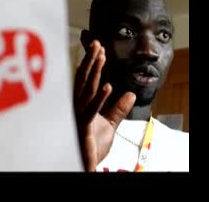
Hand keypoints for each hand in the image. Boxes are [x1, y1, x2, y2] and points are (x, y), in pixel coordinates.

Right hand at [73, 40, 135, 171]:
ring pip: (86, 89)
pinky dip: (100, 99)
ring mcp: (78, 115)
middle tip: (97, 43)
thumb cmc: (92, 147)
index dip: (93, 64)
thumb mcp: (110, 125)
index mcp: (82, 105)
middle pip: (84, 80)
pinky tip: (108, 87)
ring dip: (94, 72)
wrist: (84, 164)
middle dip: (90, 61)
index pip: (88, 81)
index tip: (100, 49)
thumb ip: (118, 110)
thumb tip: (131, 94)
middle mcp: (77, 107)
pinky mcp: (82, 127)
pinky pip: (91, 110)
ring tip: (101, 56)